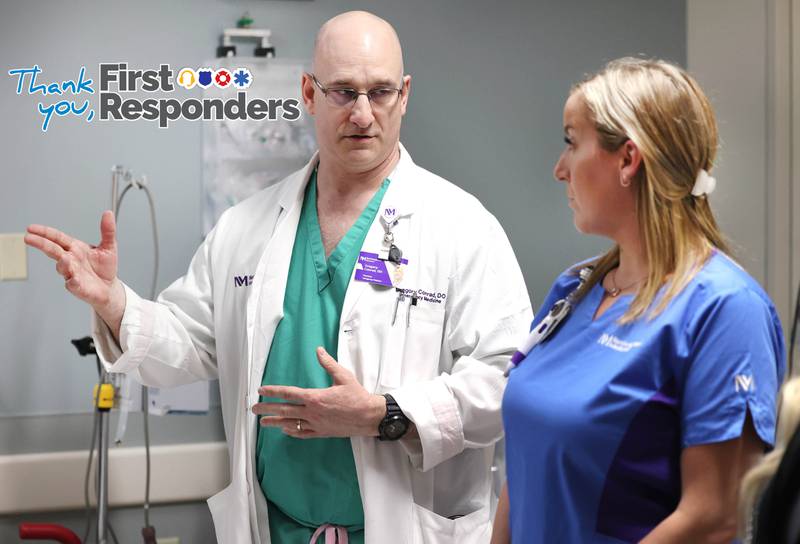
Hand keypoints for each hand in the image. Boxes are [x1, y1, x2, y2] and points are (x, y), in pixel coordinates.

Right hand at [25, 211, 125, 332]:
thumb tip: (108, 213)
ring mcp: (72, 273)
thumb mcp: (109, 246)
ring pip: (62, 266)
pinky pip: (73, 284)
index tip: (31, 228)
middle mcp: (70, 259)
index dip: (45, 232)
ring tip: (64, 258)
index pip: (57, 238)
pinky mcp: (77, 287)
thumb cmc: (105, 267)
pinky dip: (73, 281)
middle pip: (52, 250)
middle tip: (29, 238)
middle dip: (41, 243)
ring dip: (62, 263)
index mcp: (75, 248)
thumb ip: (107, 231)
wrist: (109, 287)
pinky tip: (73, 280)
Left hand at [252, 347, 385, 438]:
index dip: (274, 391)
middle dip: (267, 409)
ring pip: (291, 423)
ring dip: (275, 422)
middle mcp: (313, 412)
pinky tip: (285, 430)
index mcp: (315, 397)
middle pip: (285, 410)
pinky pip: (303, 433)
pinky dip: (292, 432)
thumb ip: (328, 364)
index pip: (289, 393)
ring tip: (263, 423)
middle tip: (254, 408)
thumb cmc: (357, 396)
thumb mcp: (343, 376)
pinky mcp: (322, 432)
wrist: (368, 416)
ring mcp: (316, 424)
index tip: (262, 390)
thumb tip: (319, 351)